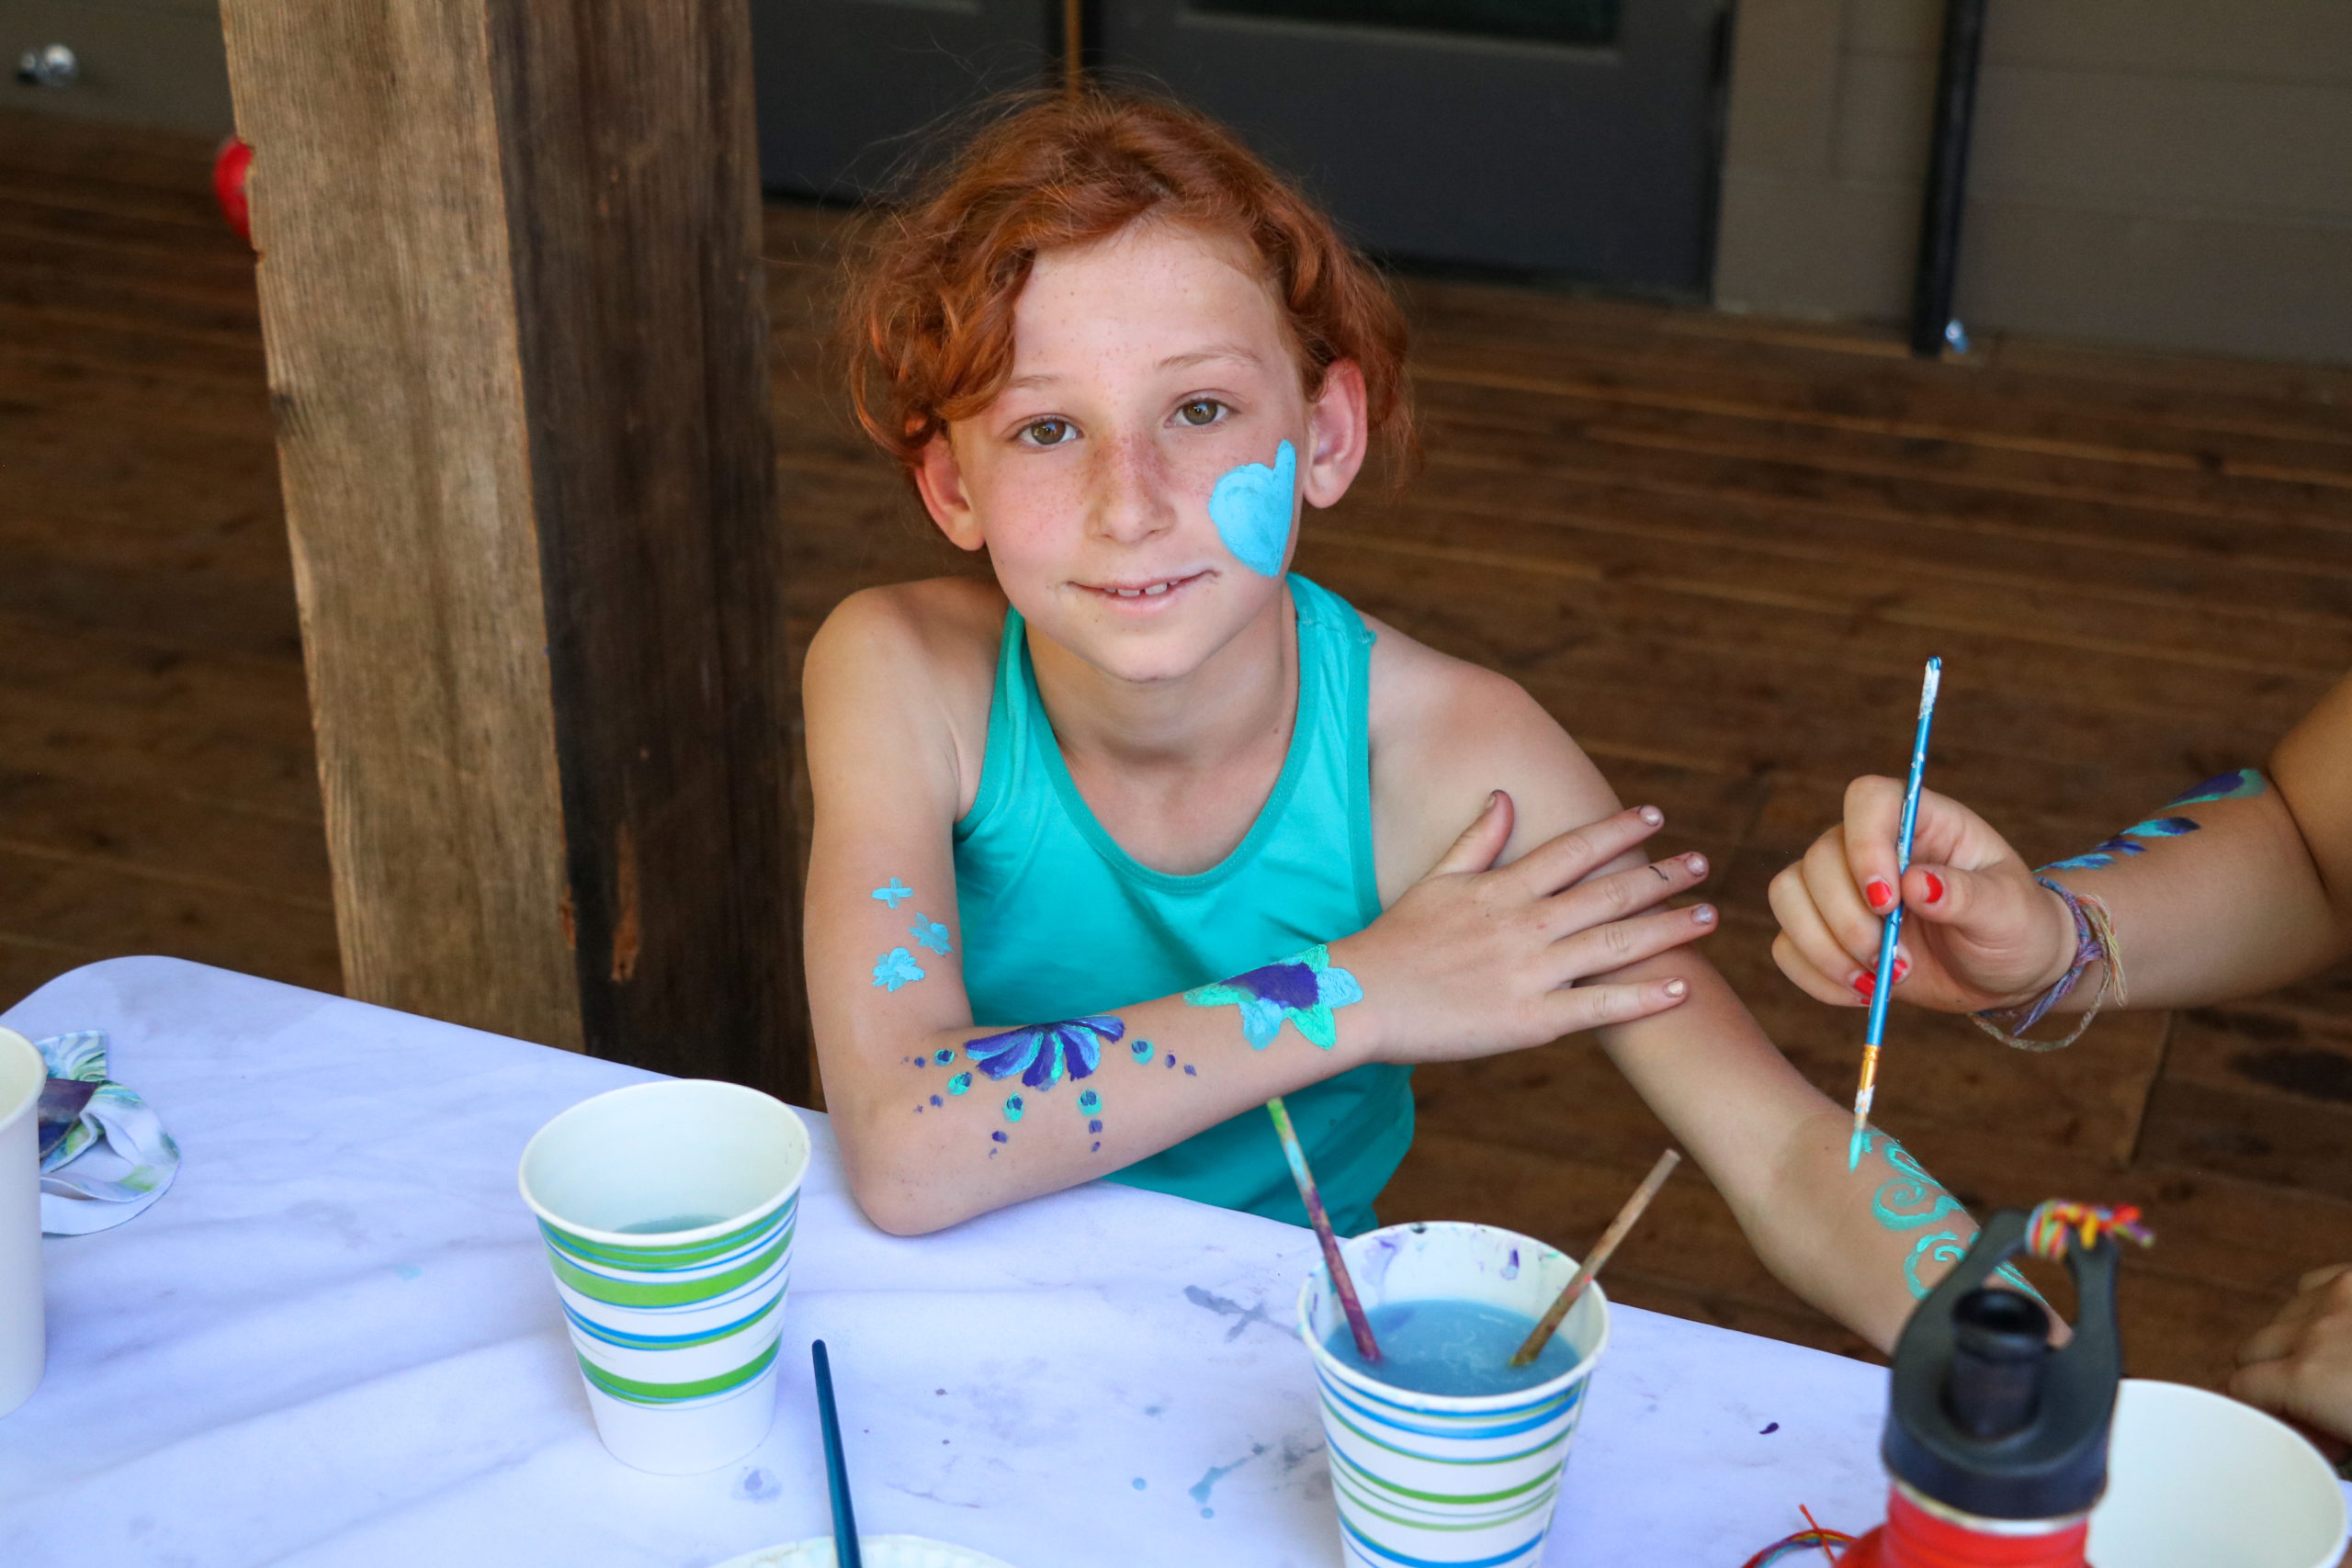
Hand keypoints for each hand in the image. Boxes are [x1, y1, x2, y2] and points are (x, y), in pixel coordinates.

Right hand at [1337, 792, 1711, 1064]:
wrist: (1361, 998)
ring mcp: (1532, 972)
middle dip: (1662, 876)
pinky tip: (1683, 986)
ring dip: (1669, 928)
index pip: (1575, 849)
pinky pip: (1601, 1007)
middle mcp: (1526, 924)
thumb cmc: (1396, 941)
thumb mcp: (1436, 879)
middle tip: (1704, 864)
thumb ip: (1478, 839)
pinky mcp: (1532, 1020)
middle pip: (1609, 892)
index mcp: (1504, 889)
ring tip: (1710, 916)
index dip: (1620, 830)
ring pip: (1616, 944)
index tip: (1657, 817)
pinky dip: (1645, 997)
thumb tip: (1505, 795)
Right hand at [1768, 776, 2078, 1013]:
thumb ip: (1967, 896)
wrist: (2003, 972)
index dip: (1864, 843)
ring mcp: (1840, 888)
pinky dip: (1817, 977)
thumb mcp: (2008, 912)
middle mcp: (1869, 846)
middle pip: (1818, 859)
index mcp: (1919, 821)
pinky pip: (1786, 946)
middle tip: (1895, 962)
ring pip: (1787, 897)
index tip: (1887, 901)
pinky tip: (1863, 993)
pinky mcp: (1823, 931)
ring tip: (1879, 982)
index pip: (1867, 799)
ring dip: (1825, 949)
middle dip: (1849, 922)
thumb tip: (1918, 885)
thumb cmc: (2015, 927)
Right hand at [2232, 1263, 2351, 1456]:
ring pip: (2278, 1319)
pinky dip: (2318, 1309)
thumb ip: (2316, 1439)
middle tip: (2316, 1408)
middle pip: (2249, 1351)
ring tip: (2338, 1369)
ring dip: (2295, 1344)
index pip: (2239, 1389)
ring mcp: (2335, 1297)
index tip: (2281, 1427)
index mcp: (2309, 1380)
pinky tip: (2343, 1331)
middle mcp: (2313, 1332)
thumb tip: (2299, 1435)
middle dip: (2272, 1379)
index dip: (2258, 1411)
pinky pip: (2310, 1288)